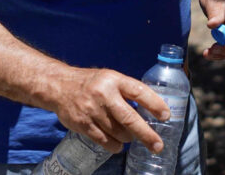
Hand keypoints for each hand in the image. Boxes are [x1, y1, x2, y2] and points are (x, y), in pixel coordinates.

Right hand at [50, 68, 169, 152]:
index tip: (166, 116)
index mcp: (114, 80)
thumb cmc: (92, 82)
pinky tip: (118, 145)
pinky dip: (115, 145)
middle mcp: (104, 94)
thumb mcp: (111, 78)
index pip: (139, 92)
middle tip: (157, 145)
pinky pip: (104, 141)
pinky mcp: (82, 124)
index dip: (155, 104)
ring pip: (118, 133)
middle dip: (146, 134)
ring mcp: (92, 110)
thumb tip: (152, 108)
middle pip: (129, 118)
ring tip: (130, 136)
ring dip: (129, 138)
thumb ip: (128, 91)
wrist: (58, 86)